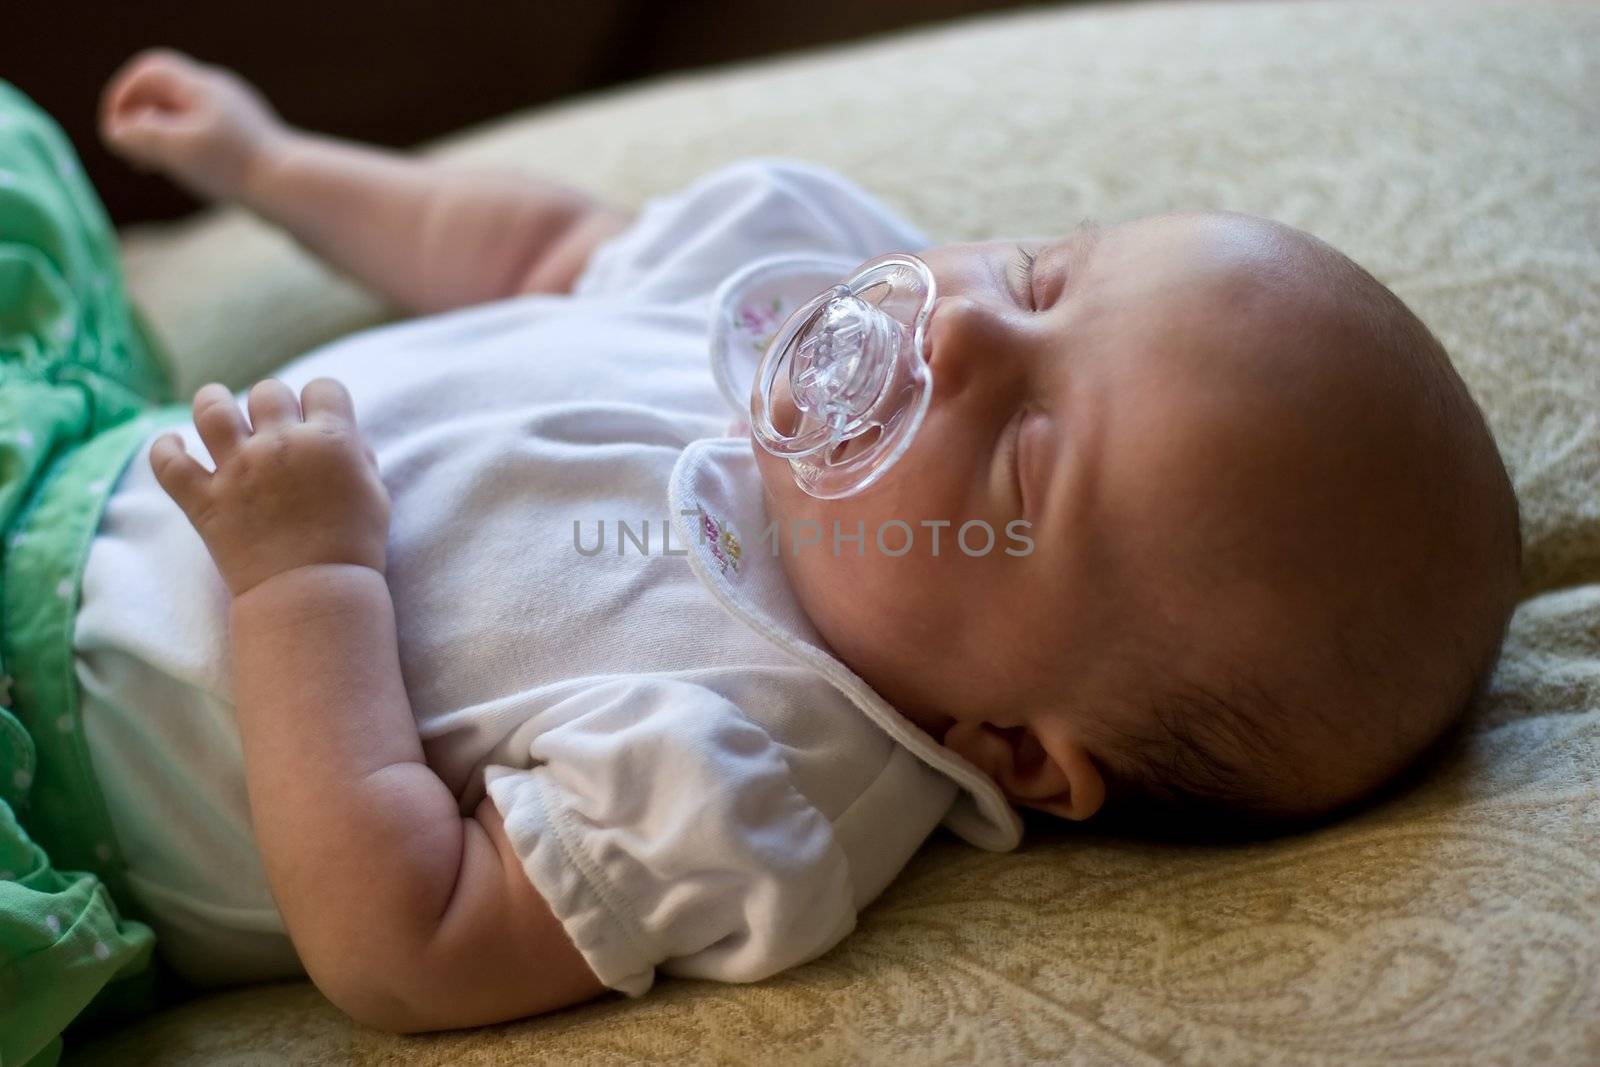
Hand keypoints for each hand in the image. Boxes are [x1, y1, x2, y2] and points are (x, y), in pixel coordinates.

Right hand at [100, 49, 290, 202]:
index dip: (123, 95)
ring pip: (183, 115)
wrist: (294, 189)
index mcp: (202, 87)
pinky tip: (187, 174)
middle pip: (164, 92)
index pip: (149, 71)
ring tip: (153, 166)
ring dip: (159, 136)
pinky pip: (203, 134)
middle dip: (139, 117)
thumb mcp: (177, 149)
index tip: (114, 129)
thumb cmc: (236, 167)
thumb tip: (117, 131)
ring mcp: (235, 116)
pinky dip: (184, 148)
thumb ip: (140, 136)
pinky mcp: (246, 140)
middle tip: (132, 153)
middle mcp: (221, 94)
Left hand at [151, 379, 389, 597]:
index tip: (319, 417)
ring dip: (214, 402)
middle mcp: (280, 444)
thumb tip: (341, 439)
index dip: (322, 400)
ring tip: (218, 411)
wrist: (315, 592)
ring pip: (211, 408)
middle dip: (273, 404)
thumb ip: (358, 457)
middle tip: (273, 425)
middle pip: (268, 391)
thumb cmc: (355, 546)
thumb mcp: (376, 494)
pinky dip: (165, 449)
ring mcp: (238, 469)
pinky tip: (174, 445)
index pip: (324, 388)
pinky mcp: (205, 500)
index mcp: (330, 440)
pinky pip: (168, 462)